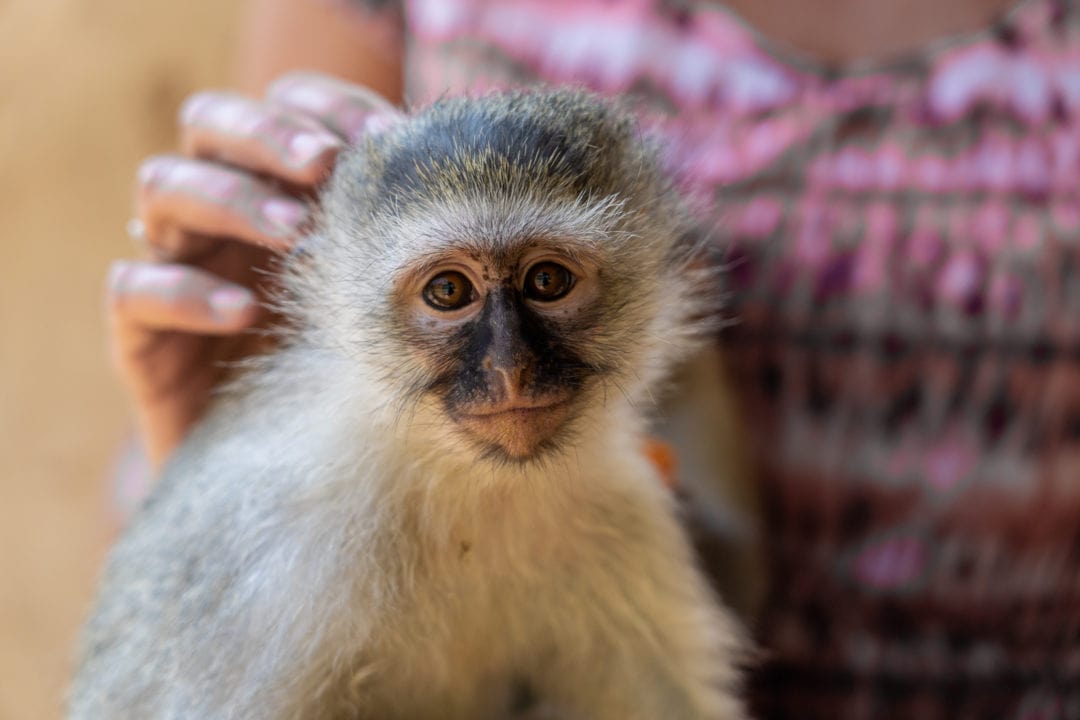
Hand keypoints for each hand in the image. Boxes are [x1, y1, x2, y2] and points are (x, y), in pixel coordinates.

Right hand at [108, 72, 401, 473]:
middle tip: (324, 164)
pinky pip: (132, 289)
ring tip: (296, 235)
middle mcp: (216, 214)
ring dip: (232, 200)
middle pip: (208, 123)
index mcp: (275, 186)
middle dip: (267, 134)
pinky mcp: (140, 334)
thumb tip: (452, 182)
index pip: (281, 107)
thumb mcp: (375, 298)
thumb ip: (394, 239)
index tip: (386, 137)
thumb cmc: (341, 368)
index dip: (325, 106)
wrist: (281, 474)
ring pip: (163, 187)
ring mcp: (173, 265)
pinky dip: (185, 291)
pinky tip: (243, 311)